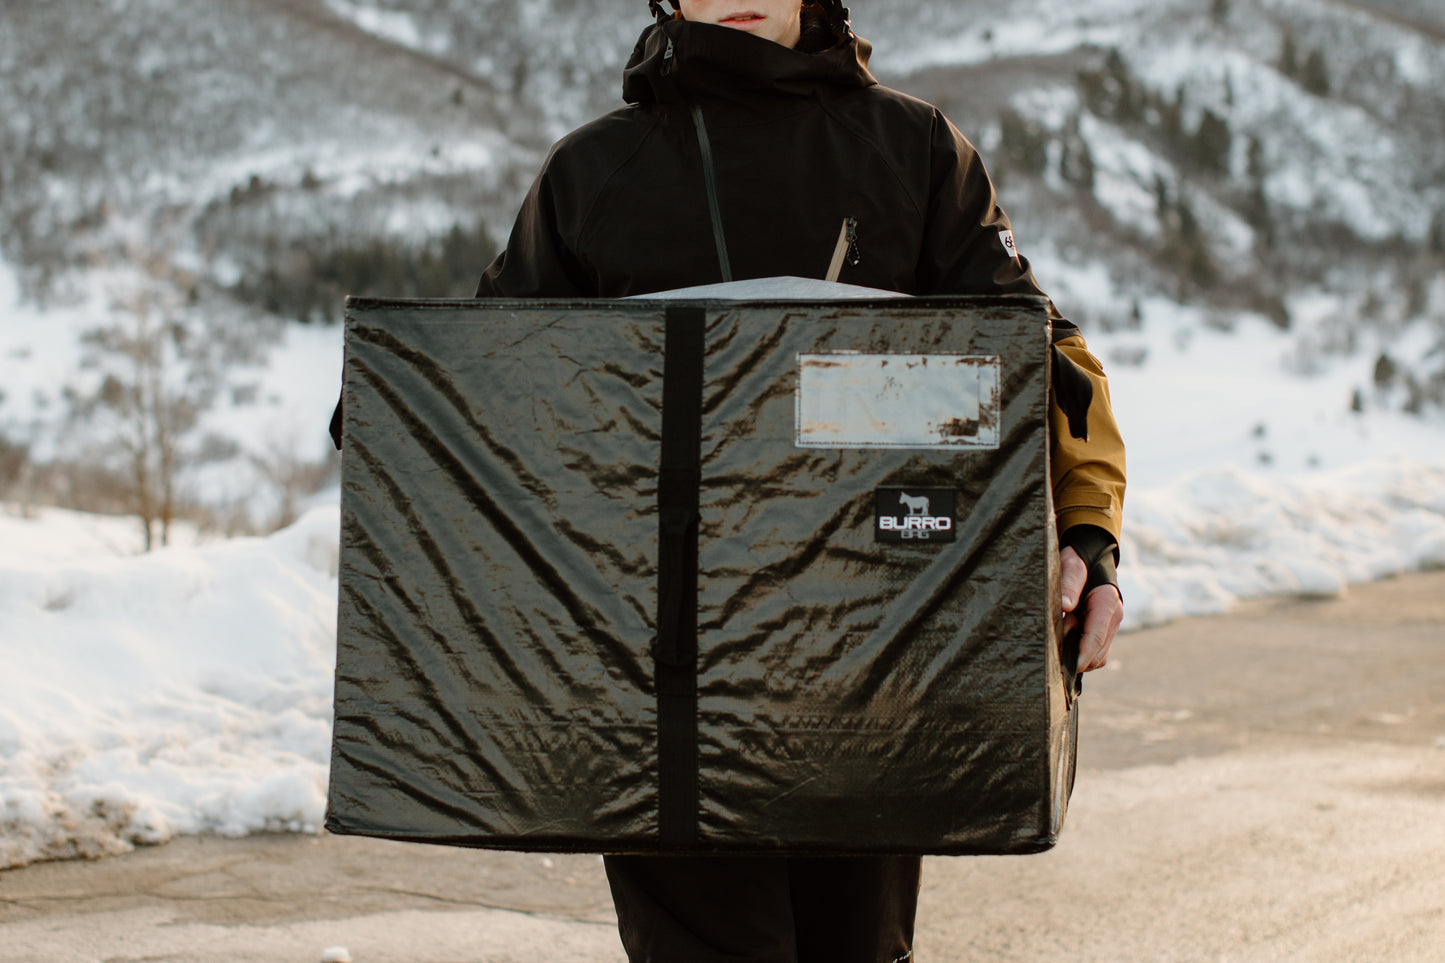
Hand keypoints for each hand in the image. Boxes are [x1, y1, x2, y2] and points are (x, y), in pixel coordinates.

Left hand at [1060, 545, 1122, 671]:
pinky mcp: (1105, 630)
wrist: (1091, 557)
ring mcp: (1111, 625)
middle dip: (1076, 656)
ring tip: (1061, 633)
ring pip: (1098, 657)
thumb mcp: (1070, 566)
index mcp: (1107, 602)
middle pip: (1098, 653)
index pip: (1096, 637)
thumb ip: (1068, 584)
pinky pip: (1096, 652)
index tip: (1066, 667)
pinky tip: (1066, 638)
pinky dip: (1081, 652)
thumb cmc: (1078, 561)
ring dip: (1078, 654)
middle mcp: (1114, 616)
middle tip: (1055, 640)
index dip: (1081, 656)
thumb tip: (1065, 605)